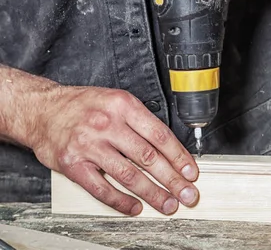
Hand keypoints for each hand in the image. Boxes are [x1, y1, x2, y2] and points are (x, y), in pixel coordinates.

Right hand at [31, 86, 199, 215]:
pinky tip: (135, 207)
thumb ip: (140, 121)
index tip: (191, 172)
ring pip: (129, 175)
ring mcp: (89, 145)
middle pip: (148, 157)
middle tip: (187, 194)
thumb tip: (170, 148)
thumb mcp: (116, 100)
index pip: (160, 135)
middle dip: (173, 179)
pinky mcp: (74, 164)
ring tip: (167, 204)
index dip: (179, 156)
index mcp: (123, 105)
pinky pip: (102, 188)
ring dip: (152, 193)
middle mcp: (107, 124)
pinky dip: (121, 201)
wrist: (41, 110)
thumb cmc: (82, 105)